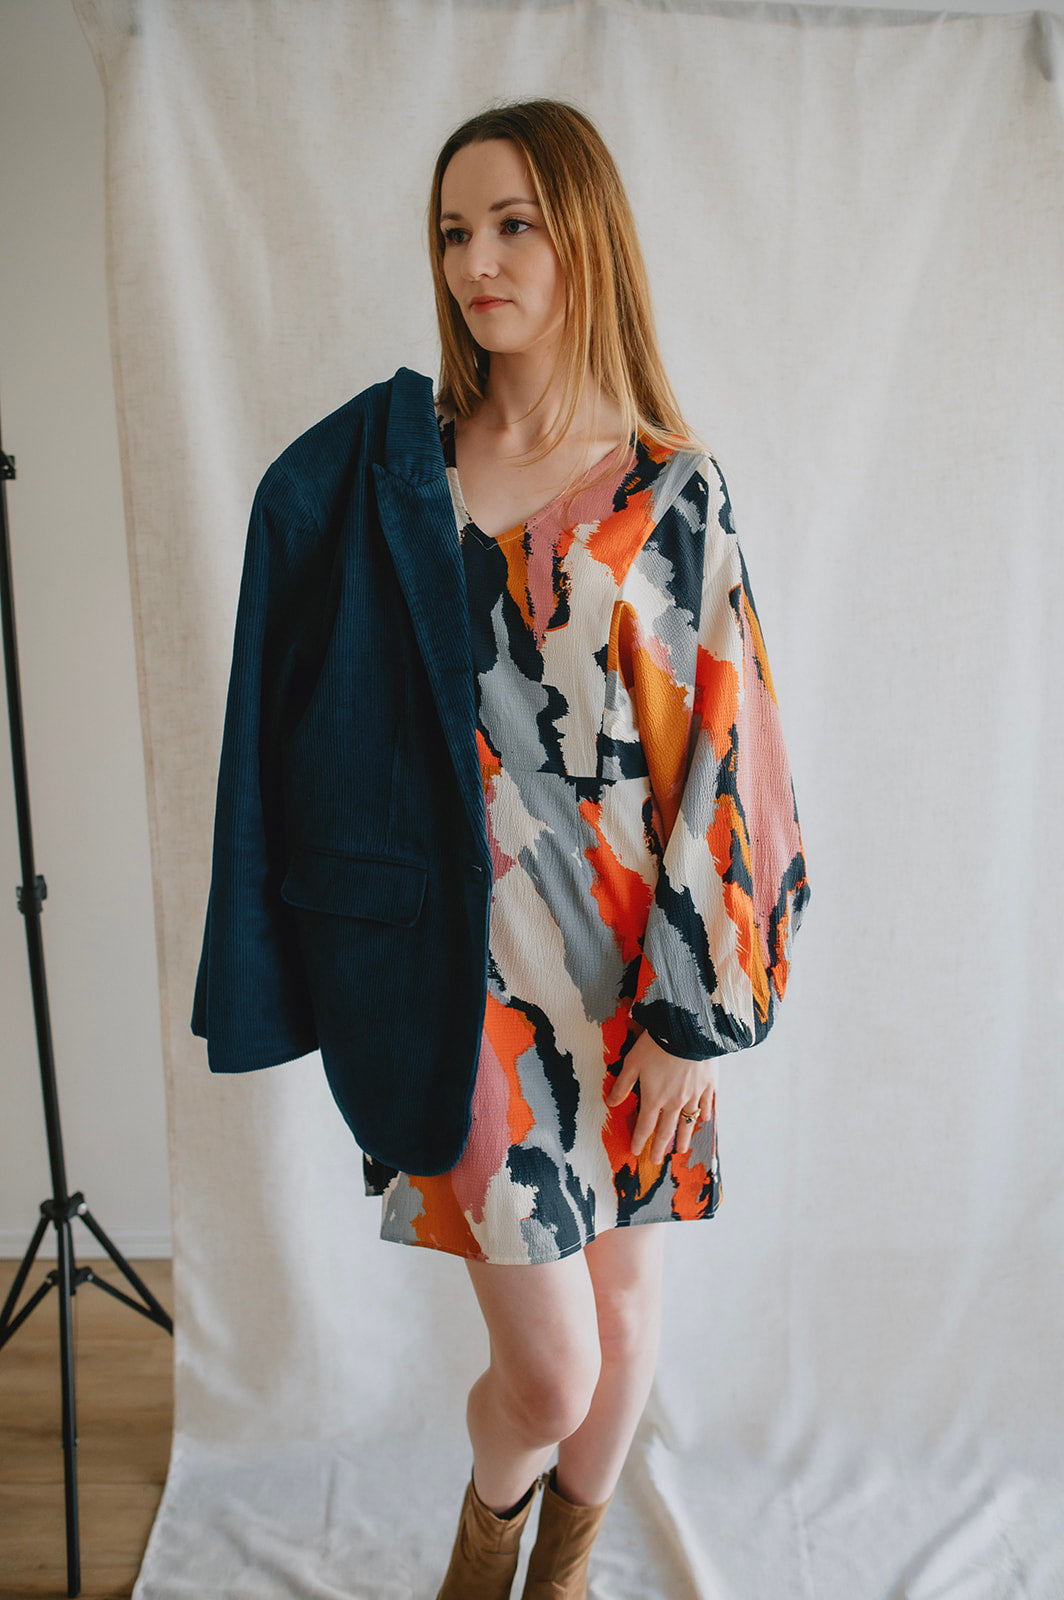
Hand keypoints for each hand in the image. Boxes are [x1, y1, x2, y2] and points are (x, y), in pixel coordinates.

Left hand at [605, 1031, 717, 1164]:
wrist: (688, 1032)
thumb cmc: (657, 1045)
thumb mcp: (632, 1063)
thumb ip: (622, 1085)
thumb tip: (611, 1103)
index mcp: (654, 1098)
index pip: (645, 1126)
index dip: (639, 1140)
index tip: (636, 1151)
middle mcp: (675, 1102)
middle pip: (666, 1130)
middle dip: (660, 1147)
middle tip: (656, 1160)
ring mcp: (694, 1095)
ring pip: (688, 1122)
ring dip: (684, 1137)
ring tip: (681, 1150)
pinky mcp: (709, 1085)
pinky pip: (707, 1105)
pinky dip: (705, 1114)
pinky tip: (704, 1119)